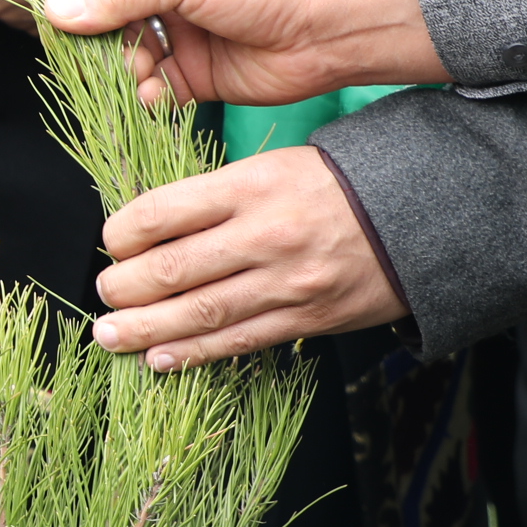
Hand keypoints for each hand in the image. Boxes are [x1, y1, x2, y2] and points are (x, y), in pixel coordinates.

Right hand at [41, 0, 442, 111]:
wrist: (338, 21)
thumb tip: (53, 10)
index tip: (53, 14)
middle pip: (106, 14)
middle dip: (95, 38)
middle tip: (89, 56)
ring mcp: (184, 29)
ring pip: (126, 54)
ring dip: (121, 69)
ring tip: (133, 76)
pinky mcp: (198, 72)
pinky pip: (155, 87)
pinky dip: (146, 96)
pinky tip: (151, 97)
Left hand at [91, 146, 404, 369]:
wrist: (423, 217)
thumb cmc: (336, 187)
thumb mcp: (275, 167)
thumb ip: (218, 197)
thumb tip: (151, 230)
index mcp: (253, 184)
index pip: (165, 210)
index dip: (123, 232)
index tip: (110, 242)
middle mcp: (267, 233)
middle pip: (174, 268)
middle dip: (126, 287)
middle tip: (103, 293)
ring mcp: (288, 281)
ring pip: (201, 312)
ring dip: (147, 329)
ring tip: (111, 335)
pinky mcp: (308, 318)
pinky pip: (240, 341)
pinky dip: (195, 353)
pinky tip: (161, 359)